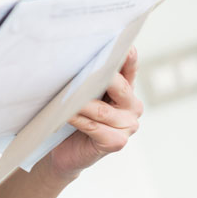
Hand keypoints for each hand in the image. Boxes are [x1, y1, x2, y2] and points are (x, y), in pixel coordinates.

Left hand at [46, 47, 142, 179]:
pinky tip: (66, 115)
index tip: (125, 45)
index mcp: (126, 91)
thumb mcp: (82, 96)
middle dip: (98, 78)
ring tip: (64, 96)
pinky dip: (78, 120)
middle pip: (118, 87)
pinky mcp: (117, 142)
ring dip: (80, 103)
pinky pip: (95, 127)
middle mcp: (132, 107)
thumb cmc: (73, 120)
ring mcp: (128, 126)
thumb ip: (88, 80)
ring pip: (102, 110)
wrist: (65, 152)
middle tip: (80, 71)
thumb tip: (78, 59)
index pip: (129, 69)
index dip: (128, 58)